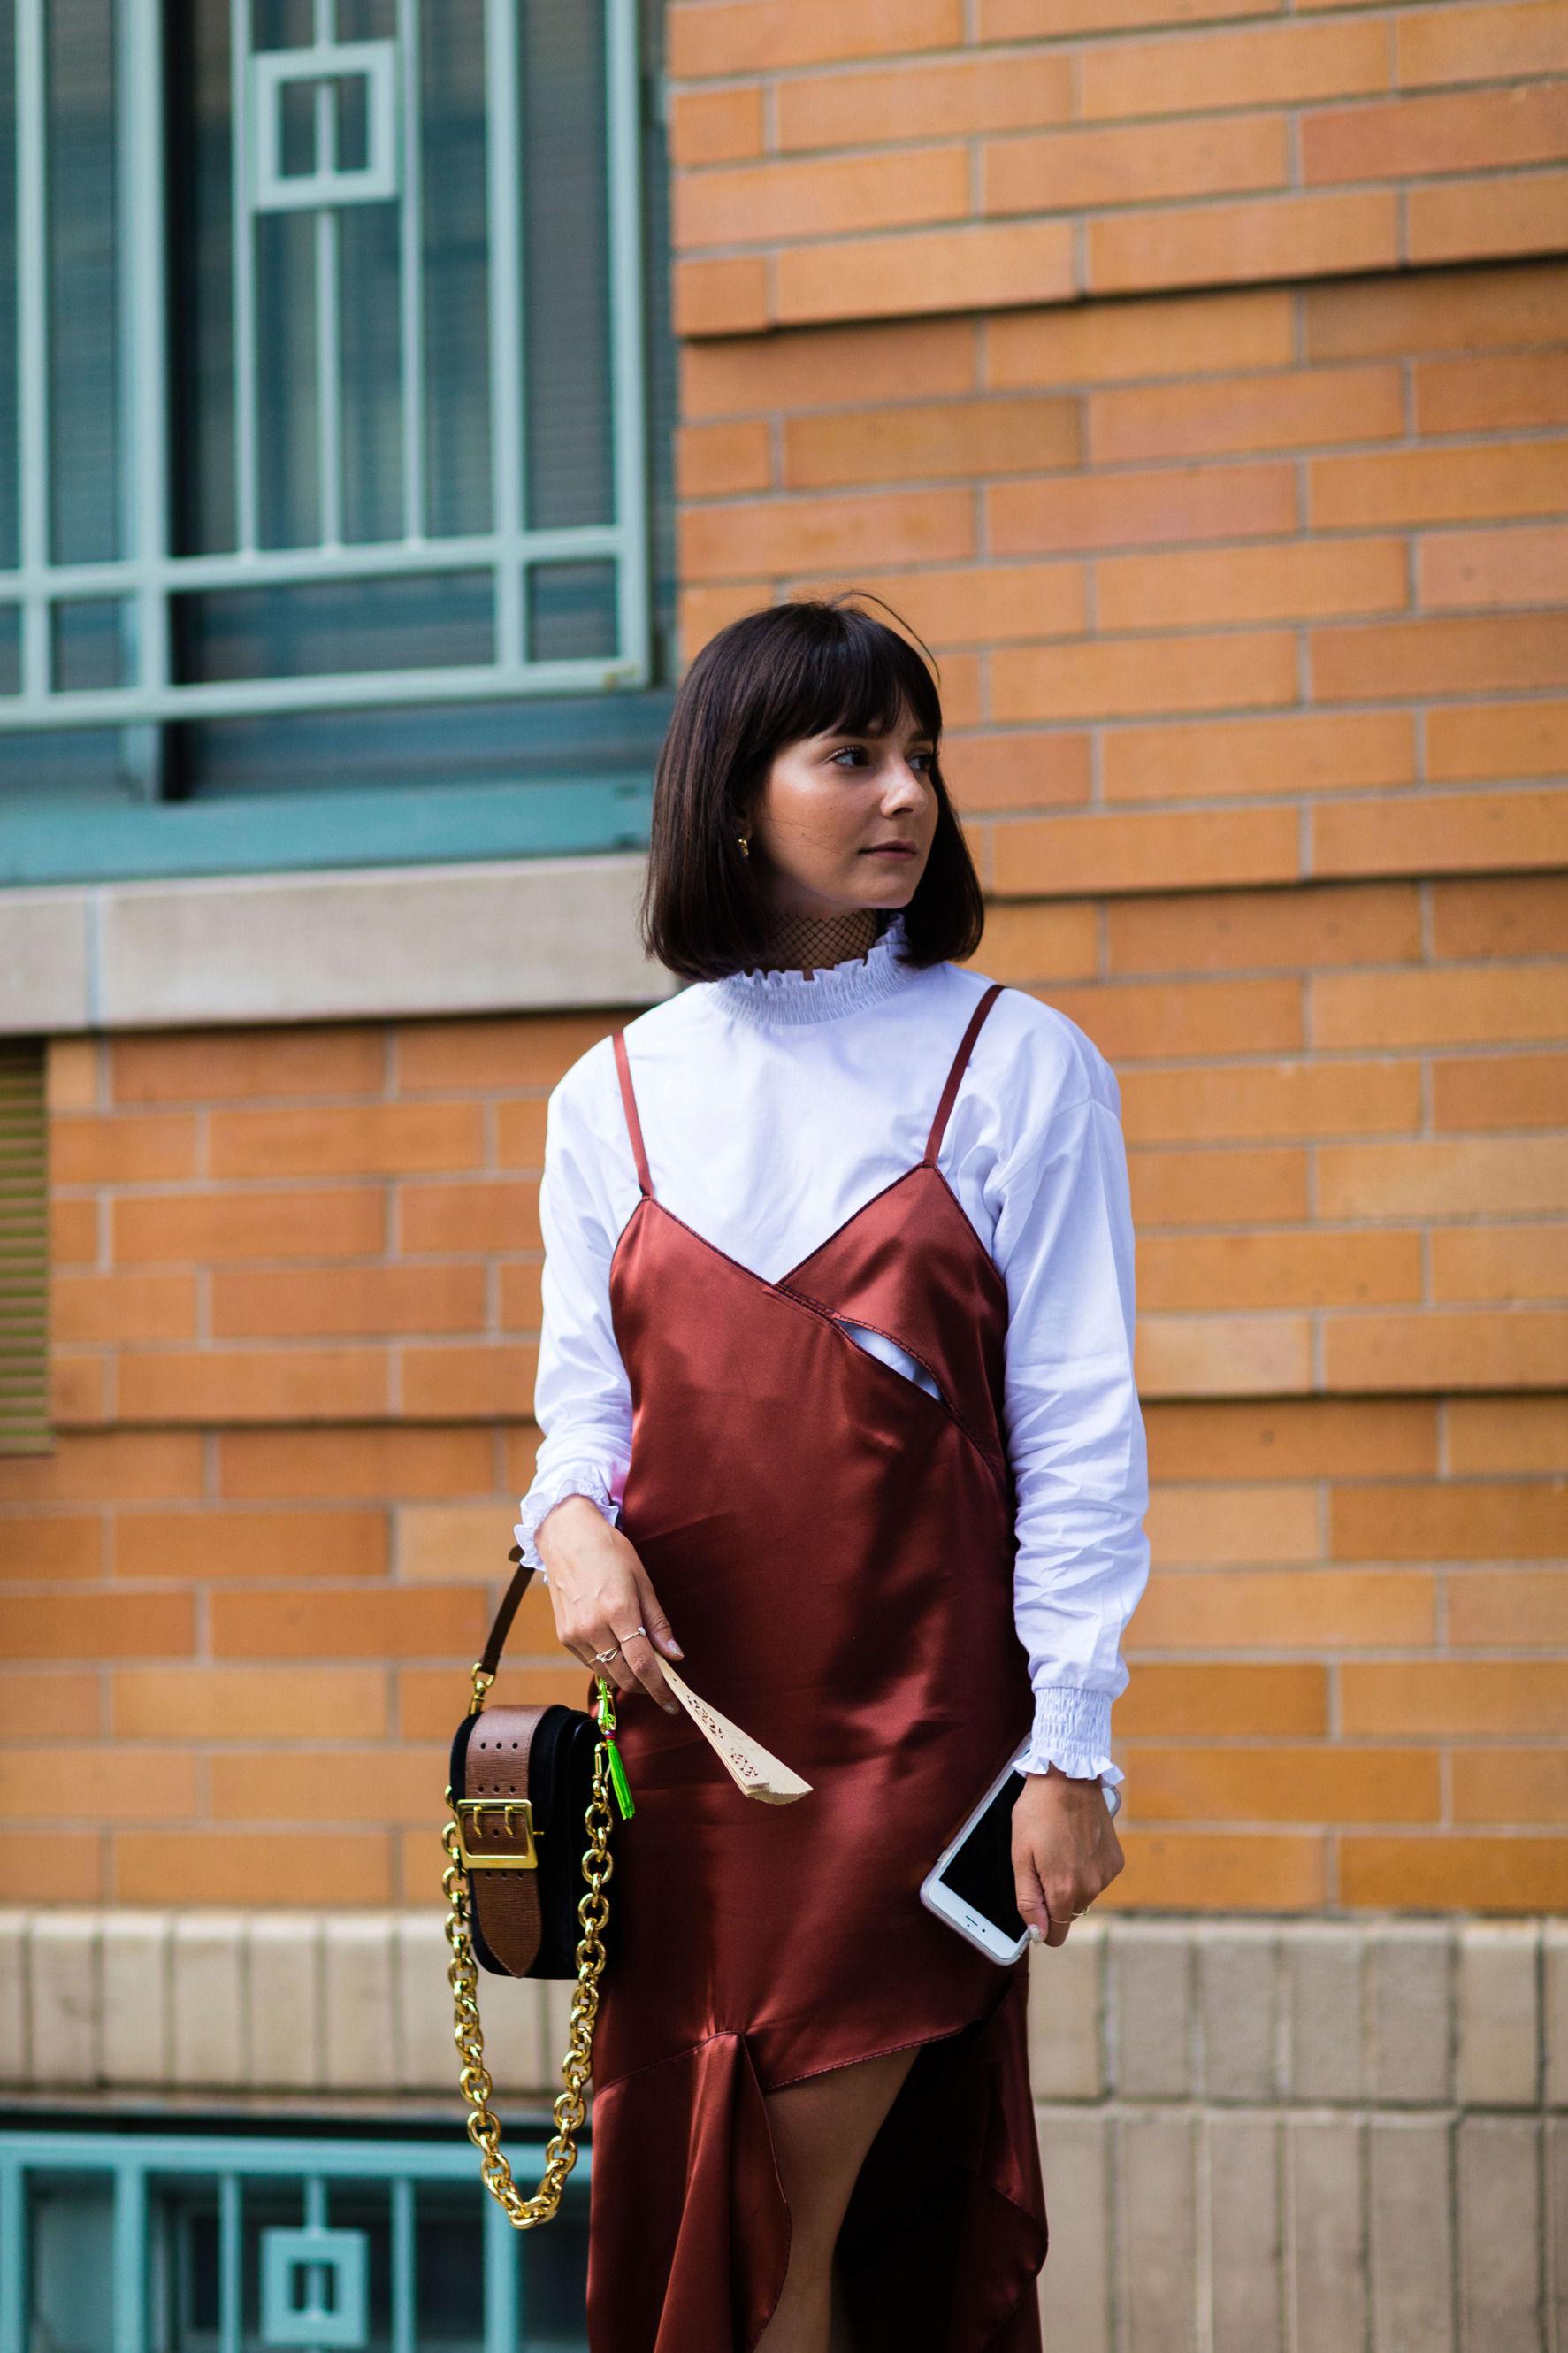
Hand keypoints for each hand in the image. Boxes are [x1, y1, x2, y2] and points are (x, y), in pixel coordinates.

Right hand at [535, 1496, 682, 1715]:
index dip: (661, 1688)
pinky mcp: (564, 1636)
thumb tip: (675, 1656)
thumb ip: (658, 1623)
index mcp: (618, 1611)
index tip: (673, 1703)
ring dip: (628, 1680)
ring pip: (607, 1675)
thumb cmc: (610, 1552)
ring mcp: (575, 1634)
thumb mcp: (643, 1581)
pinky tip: (620, 1655)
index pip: (643, 1663)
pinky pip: (591, 1663)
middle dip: (647, 1688)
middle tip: (663, 1689)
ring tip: (644, 1672)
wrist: (567, 1537)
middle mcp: (593, 1627)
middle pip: (625, 1676)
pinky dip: (609, 1666)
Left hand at [1011, 1768, 1123, 1947]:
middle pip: (1068, 1914)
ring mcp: (1106, 1875)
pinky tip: (1076, 1843)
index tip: (1035, 1907)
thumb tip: (1037, 1933)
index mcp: (1063, 1890)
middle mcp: (1090, 1888)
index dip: (1041, 1926)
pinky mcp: (1116, 1861)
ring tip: (1060, 1848)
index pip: (1055, 1935)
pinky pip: (1097, 1878)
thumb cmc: (1037, 1812)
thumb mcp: (1020, 1856)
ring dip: (1071, 1882)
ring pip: (1083, 1896)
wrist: (1068, 1777)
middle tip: (1042, 1863)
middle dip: (1054, 1899)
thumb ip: (1028, 1900)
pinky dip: (1086, 1869)